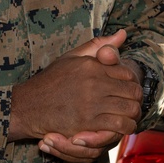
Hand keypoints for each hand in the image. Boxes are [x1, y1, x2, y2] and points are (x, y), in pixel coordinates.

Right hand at [38, 46, 144, 162]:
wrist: (27, 106)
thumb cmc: (51, 81)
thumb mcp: (73, 57)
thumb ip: (99, 45)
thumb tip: (123, 34)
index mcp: (92, 66)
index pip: (127, 73)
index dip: (131, 83)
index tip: (126, 90)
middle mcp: (94, 83)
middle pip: (133, 92)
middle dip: (136, 99)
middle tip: (132, 105)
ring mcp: (91, 103)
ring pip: (130, 109)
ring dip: (133, 115)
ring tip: (129, 117)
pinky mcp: (88, 122)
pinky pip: (118, 125)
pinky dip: (124, 128)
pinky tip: (120, 129)